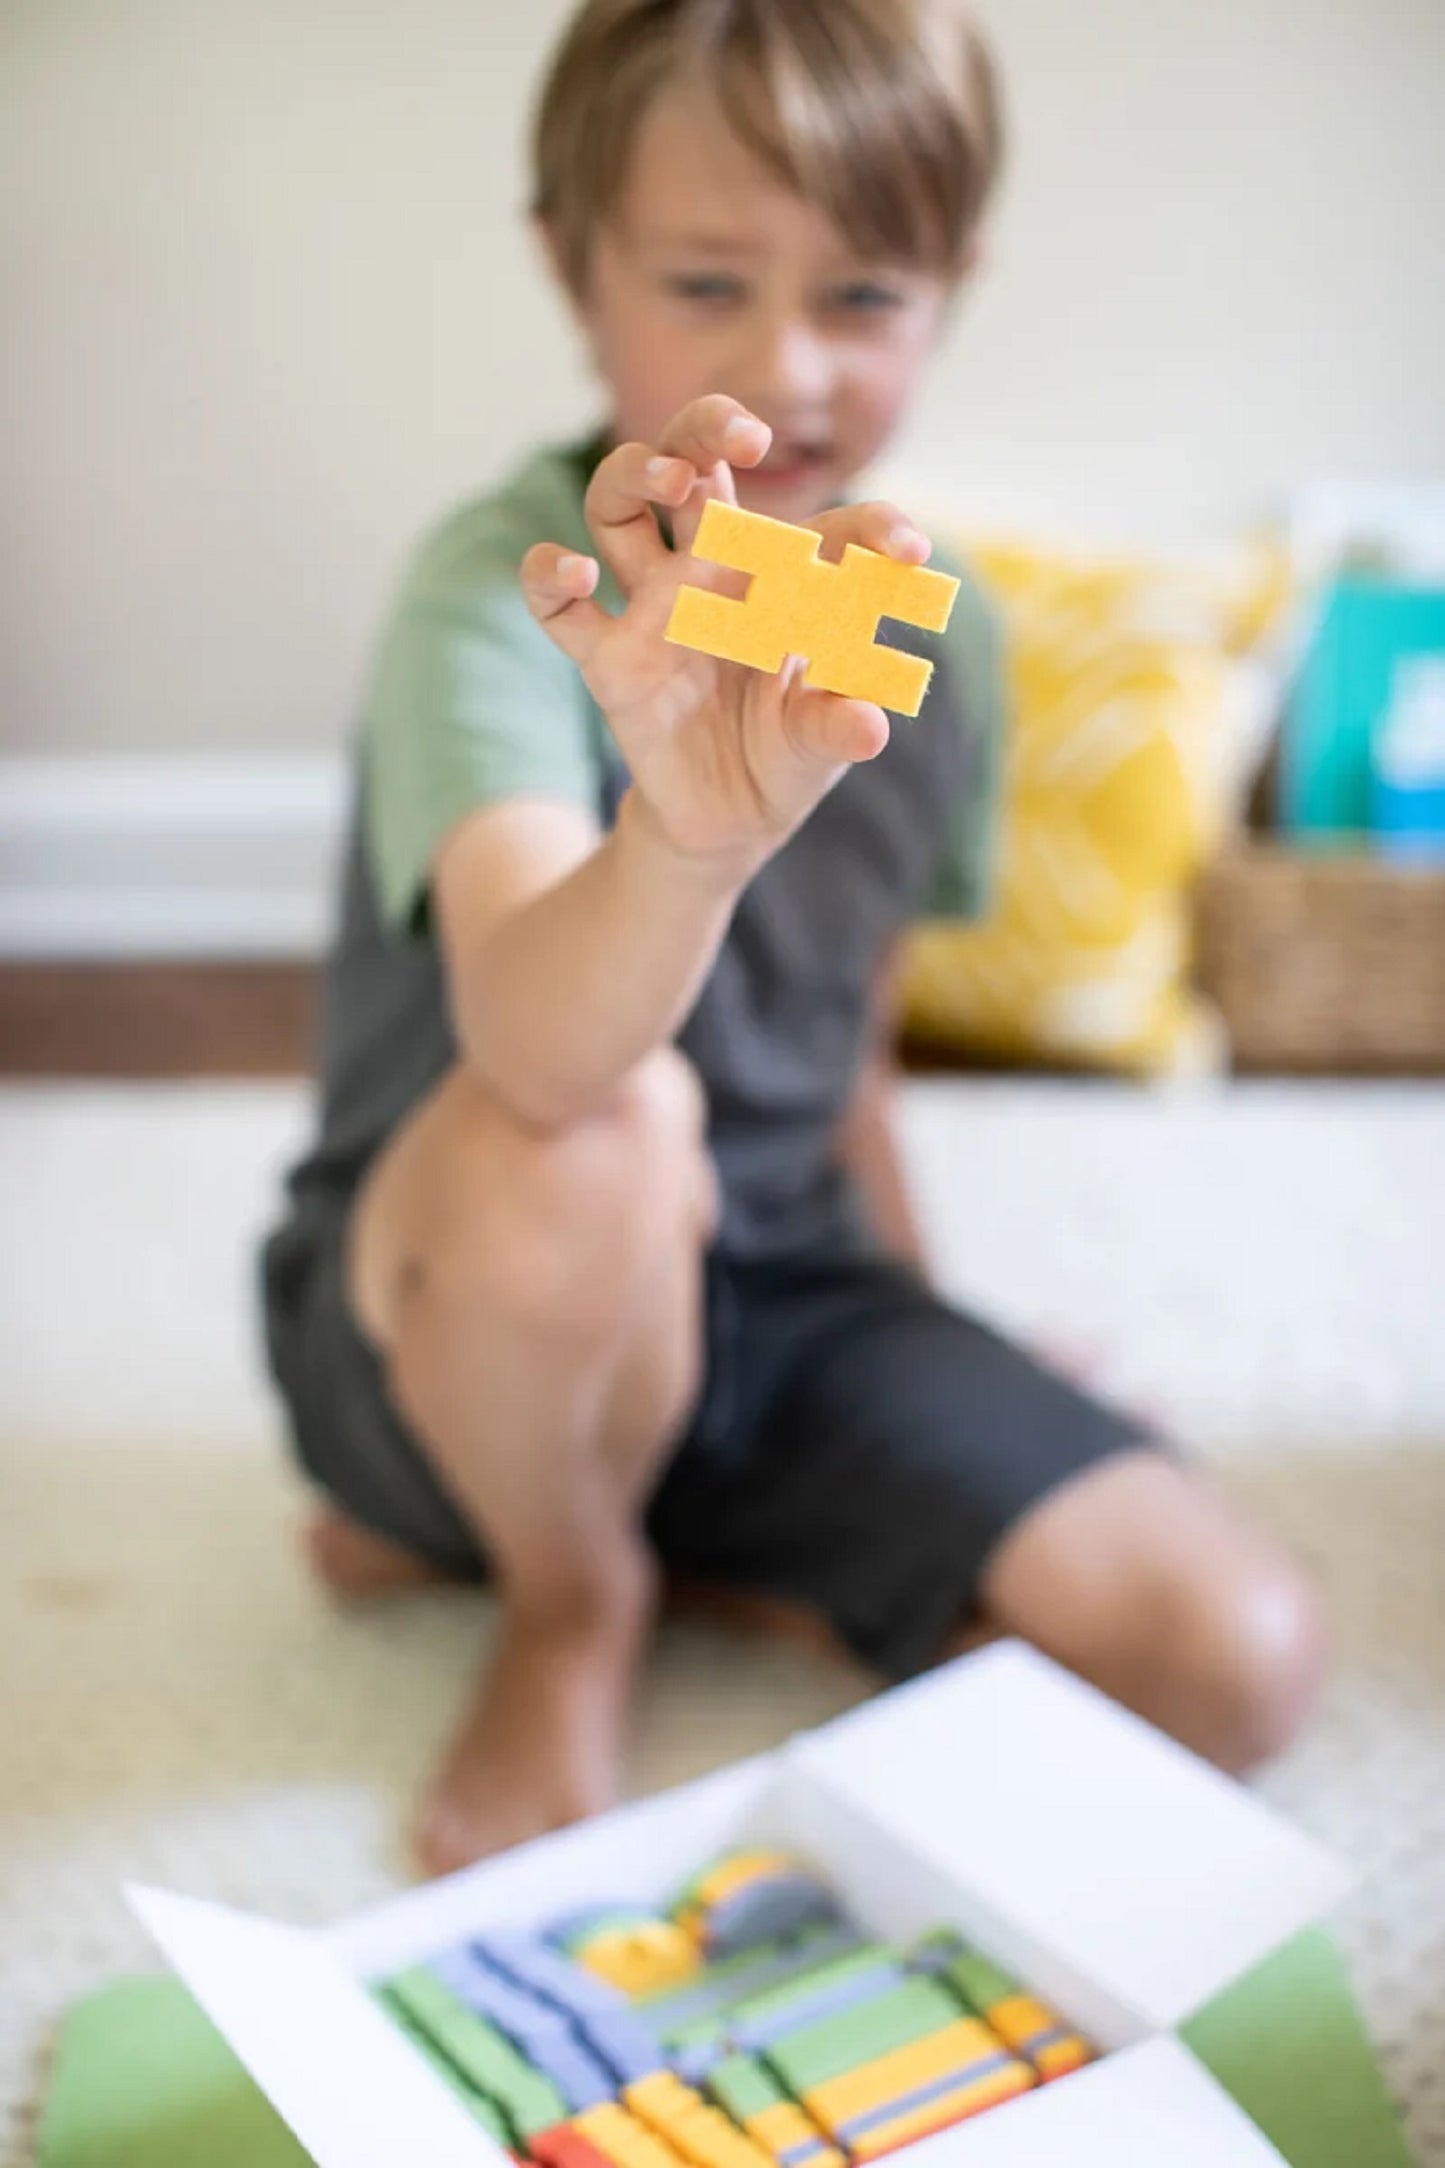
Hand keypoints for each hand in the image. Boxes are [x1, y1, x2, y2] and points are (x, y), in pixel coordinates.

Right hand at [520, 394, 932, 878]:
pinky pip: (558, 607)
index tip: (909, 552)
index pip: (829, 529)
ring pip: (617, 505)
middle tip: (744, 438)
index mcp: (785, 581)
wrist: (729, 819)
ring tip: (673, 483)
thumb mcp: (820, 746)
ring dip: (634, 472)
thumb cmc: (787, 755)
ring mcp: (654, 609)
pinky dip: (550, 577)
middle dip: (707, 427)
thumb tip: (866, 726)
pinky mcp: (609, 658)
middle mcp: (714, 573)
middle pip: (694, 463)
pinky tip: (576, 575)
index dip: (872, 528)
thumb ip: (836, 726)